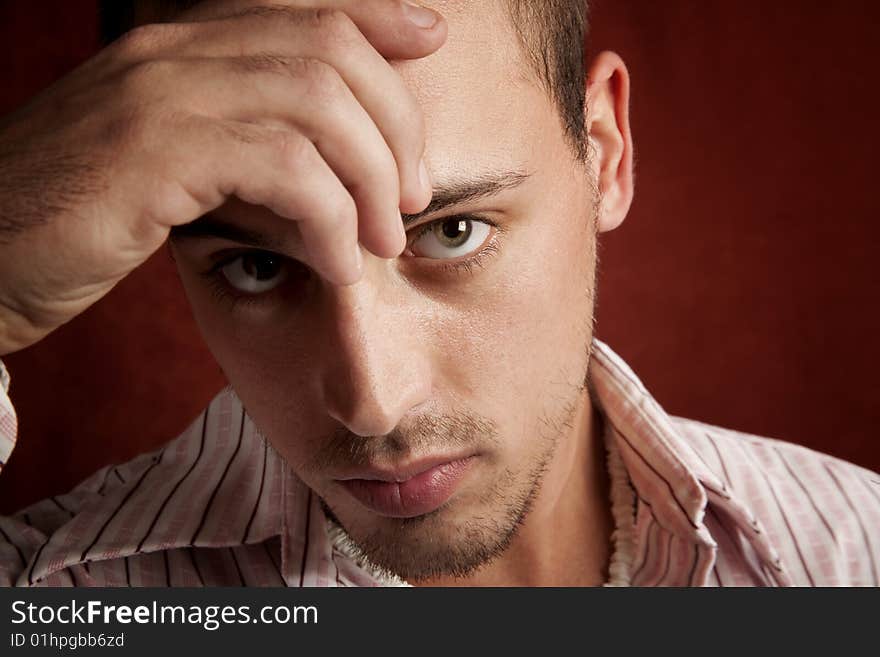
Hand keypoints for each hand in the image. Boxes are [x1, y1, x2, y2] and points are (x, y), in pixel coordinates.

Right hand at [0, 0, 445, 354]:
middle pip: (330, 49)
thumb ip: (239, 148)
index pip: (302, 7)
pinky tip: (335, 264)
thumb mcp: (170, 169)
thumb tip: (321, 174)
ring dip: (370, 180)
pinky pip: (284, 168)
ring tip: (381, 243)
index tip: (431, 41)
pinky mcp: (152, 152)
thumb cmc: (79, 222)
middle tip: (408, 200)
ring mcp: (159, 92)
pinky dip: (329, 220)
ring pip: (319, 103)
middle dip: (394, 127)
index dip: (378, 15)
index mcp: (177, 44)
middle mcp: (171, 49)